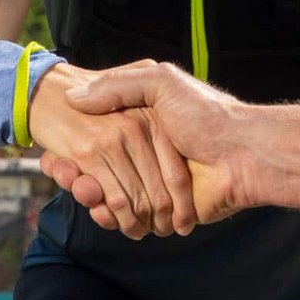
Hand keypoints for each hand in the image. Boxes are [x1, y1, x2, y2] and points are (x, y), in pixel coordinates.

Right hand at [41, 61, 248, 233]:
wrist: (245, 155)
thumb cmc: (206, 114)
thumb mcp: (162, 83)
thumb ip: (120, 86)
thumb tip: (76, 96)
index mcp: (141, 124)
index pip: (93, 136)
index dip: (71, 146)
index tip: (54, 149)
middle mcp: (143, 154)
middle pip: (95, 169)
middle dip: (76, 173)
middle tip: (63, 171)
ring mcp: (151, 183)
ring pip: (105, 193)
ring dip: (89, 195)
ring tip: (81, 190)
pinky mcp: (161, 210)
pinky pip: (126, 216)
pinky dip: (110, 215)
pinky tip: (99, 208)